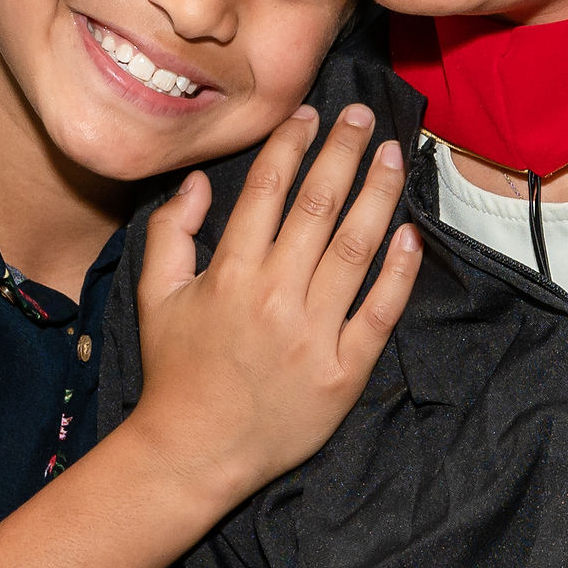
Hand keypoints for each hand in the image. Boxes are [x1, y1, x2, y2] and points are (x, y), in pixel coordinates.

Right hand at [127, 103, 421, 506]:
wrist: (194, 453)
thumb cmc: (176, 373)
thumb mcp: (155, 298)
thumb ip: (171, 234)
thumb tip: (200, 182)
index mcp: (230, 273)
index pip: (269, 189)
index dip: (292, 143)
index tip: (311, 113)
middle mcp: (275, 296)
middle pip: (319, 205)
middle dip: (344, 151)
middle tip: (365, 117)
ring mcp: (314, 334)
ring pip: (355, 248)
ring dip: (378, 195)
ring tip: (394, 156)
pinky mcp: (345, 371)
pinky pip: (380, 311)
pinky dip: (399, 271)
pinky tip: (411, 233)